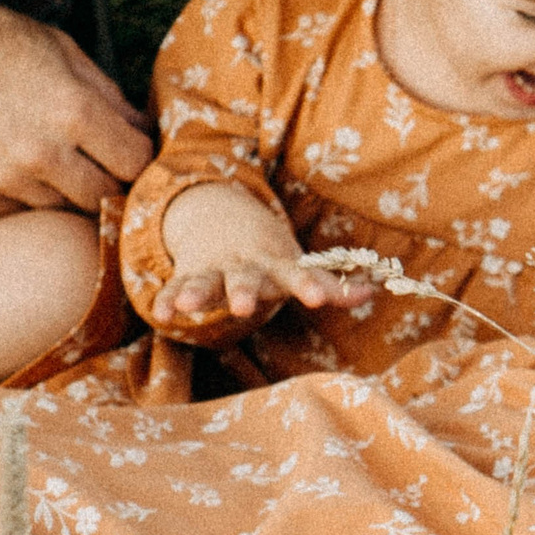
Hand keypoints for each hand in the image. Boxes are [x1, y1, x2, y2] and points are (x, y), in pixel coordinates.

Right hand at [0, 0, 153, 213]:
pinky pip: (22, 213)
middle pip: (104, 198)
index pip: (136, 163)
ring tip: (59, 163)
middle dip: (112, 183)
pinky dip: (30, 197)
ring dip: (70, 193)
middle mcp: (43, 154)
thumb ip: (110, 96)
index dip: (141, 159)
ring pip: (64, 211)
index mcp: (74, 111)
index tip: (135, 152)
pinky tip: (22, 169)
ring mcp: (6, 179)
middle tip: (105, 166)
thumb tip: (145, 131)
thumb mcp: (64, 51)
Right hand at [154, 183, 372, 323]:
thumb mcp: (298, 265)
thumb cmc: (270, 257)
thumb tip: (373, 292)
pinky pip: (174, 289)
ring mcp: (214, 272)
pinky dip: (167, 299)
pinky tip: (162, 314)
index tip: (318, 298)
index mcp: (275, 265)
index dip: (308, 286)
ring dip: (196, 293)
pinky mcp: (188, 278)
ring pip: (204, 282)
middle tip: (242, 307)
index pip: (295, 276)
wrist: (221, 220)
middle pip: (244, 280)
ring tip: (187, 307)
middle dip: (243, 293)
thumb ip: (331, 285)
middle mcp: (244, 268)